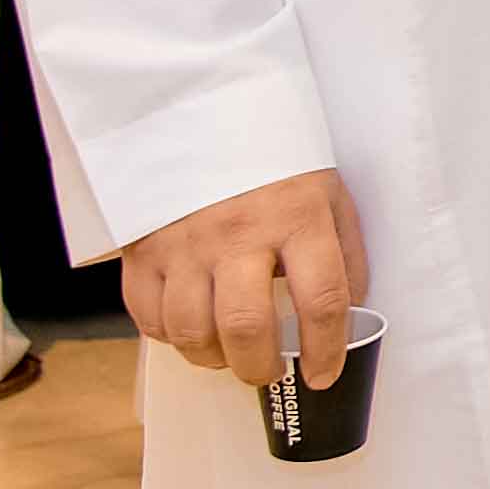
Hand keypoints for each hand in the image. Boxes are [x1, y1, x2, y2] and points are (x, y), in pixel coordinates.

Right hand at [123, 169, 369, 389]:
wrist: (203, 112)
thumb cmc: (275, 163)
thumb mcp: (328, 194)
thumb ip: (342, 254)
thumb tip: (347, 316)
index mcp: (297, 215)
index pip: (322, 300)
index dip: (326, 349)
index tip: (323, 375)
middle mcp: (239, 232)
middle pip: (246, 327)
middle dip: (260, 367)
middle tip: (268, 373)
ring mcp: (184, 242)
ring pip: (190, 331)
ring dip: (212, 357)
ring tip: (228, 354)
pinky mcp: (142, 247)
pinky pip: (148, 315)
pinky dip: (169, 336)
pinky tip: (191, 327)